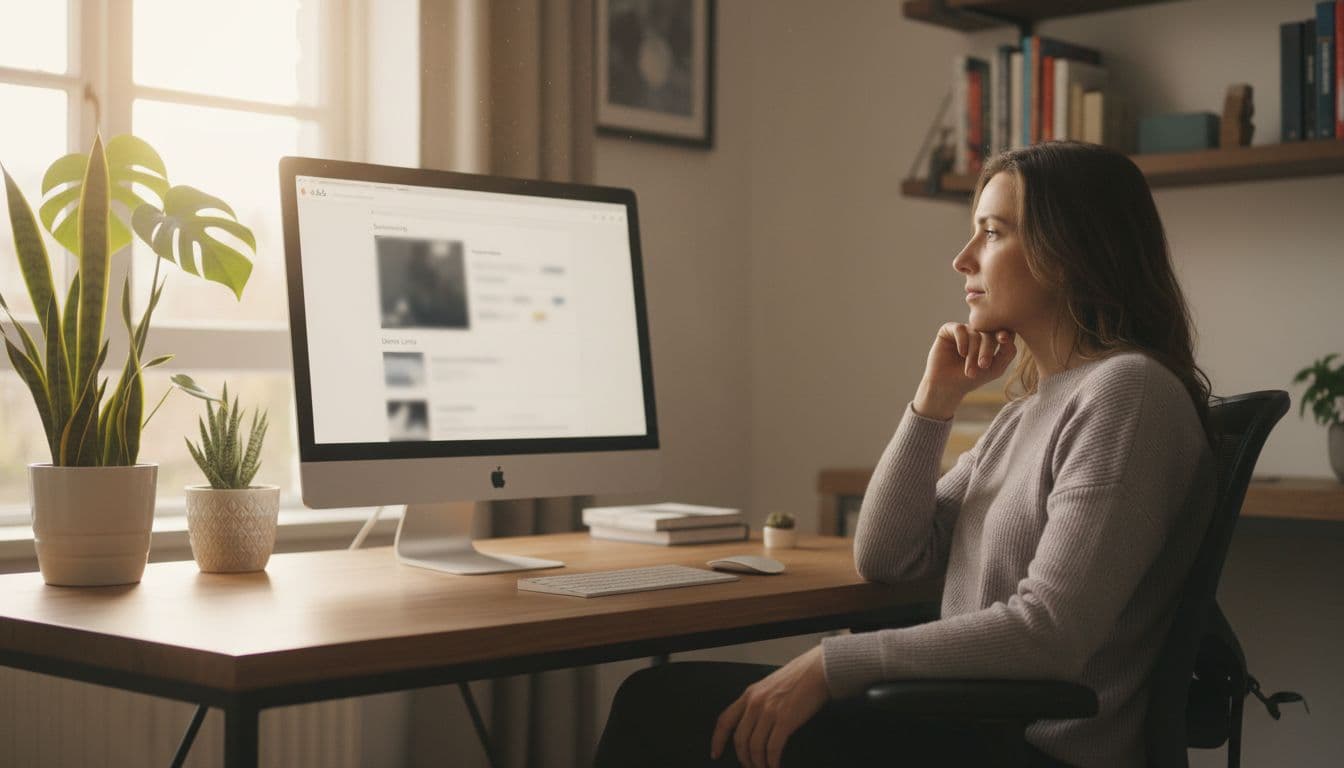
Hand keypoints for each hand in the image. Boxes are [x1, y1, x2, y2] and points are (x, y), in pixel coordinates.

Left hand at [710, 646, 829, 767]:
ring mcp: (769, 712)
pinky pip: (773, 748)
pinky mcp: (785, 720)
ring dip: (758, 763)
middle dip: (743, 758)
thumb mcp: (769, 686)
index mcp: (749, 694)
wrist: (817, 670)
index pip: (724, 721)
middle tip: (750, 766)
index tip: (716, 753)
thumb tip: (753, 724)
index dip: (717, 740)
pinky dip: (772, 761)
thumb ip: (758, 702)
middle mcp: (755, 703)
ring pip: (754, 747)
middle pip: (740, 739)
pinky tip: (775, 766)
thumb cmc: (797, 677)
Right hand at [914, 323, 1016, 419]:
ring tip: (970, 370)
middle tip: (983, 365)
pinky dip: (962, 341)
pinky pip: (959, 329)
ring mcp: (964, 330)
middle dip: (987, 349)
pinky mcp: (948, 330)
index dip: (1004, 334)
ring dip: (973, 352)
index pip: (1002, 331)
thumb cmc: (972, 379)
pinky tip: (961, 354)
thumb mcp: (996, 368)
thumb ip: (1007, 352)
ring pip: (974, 333)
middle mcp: (977, 332)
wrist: (947, 386)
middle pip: (989, 332)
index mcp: (991, 338)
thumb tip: (1009, 335)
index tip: (1004, 340)